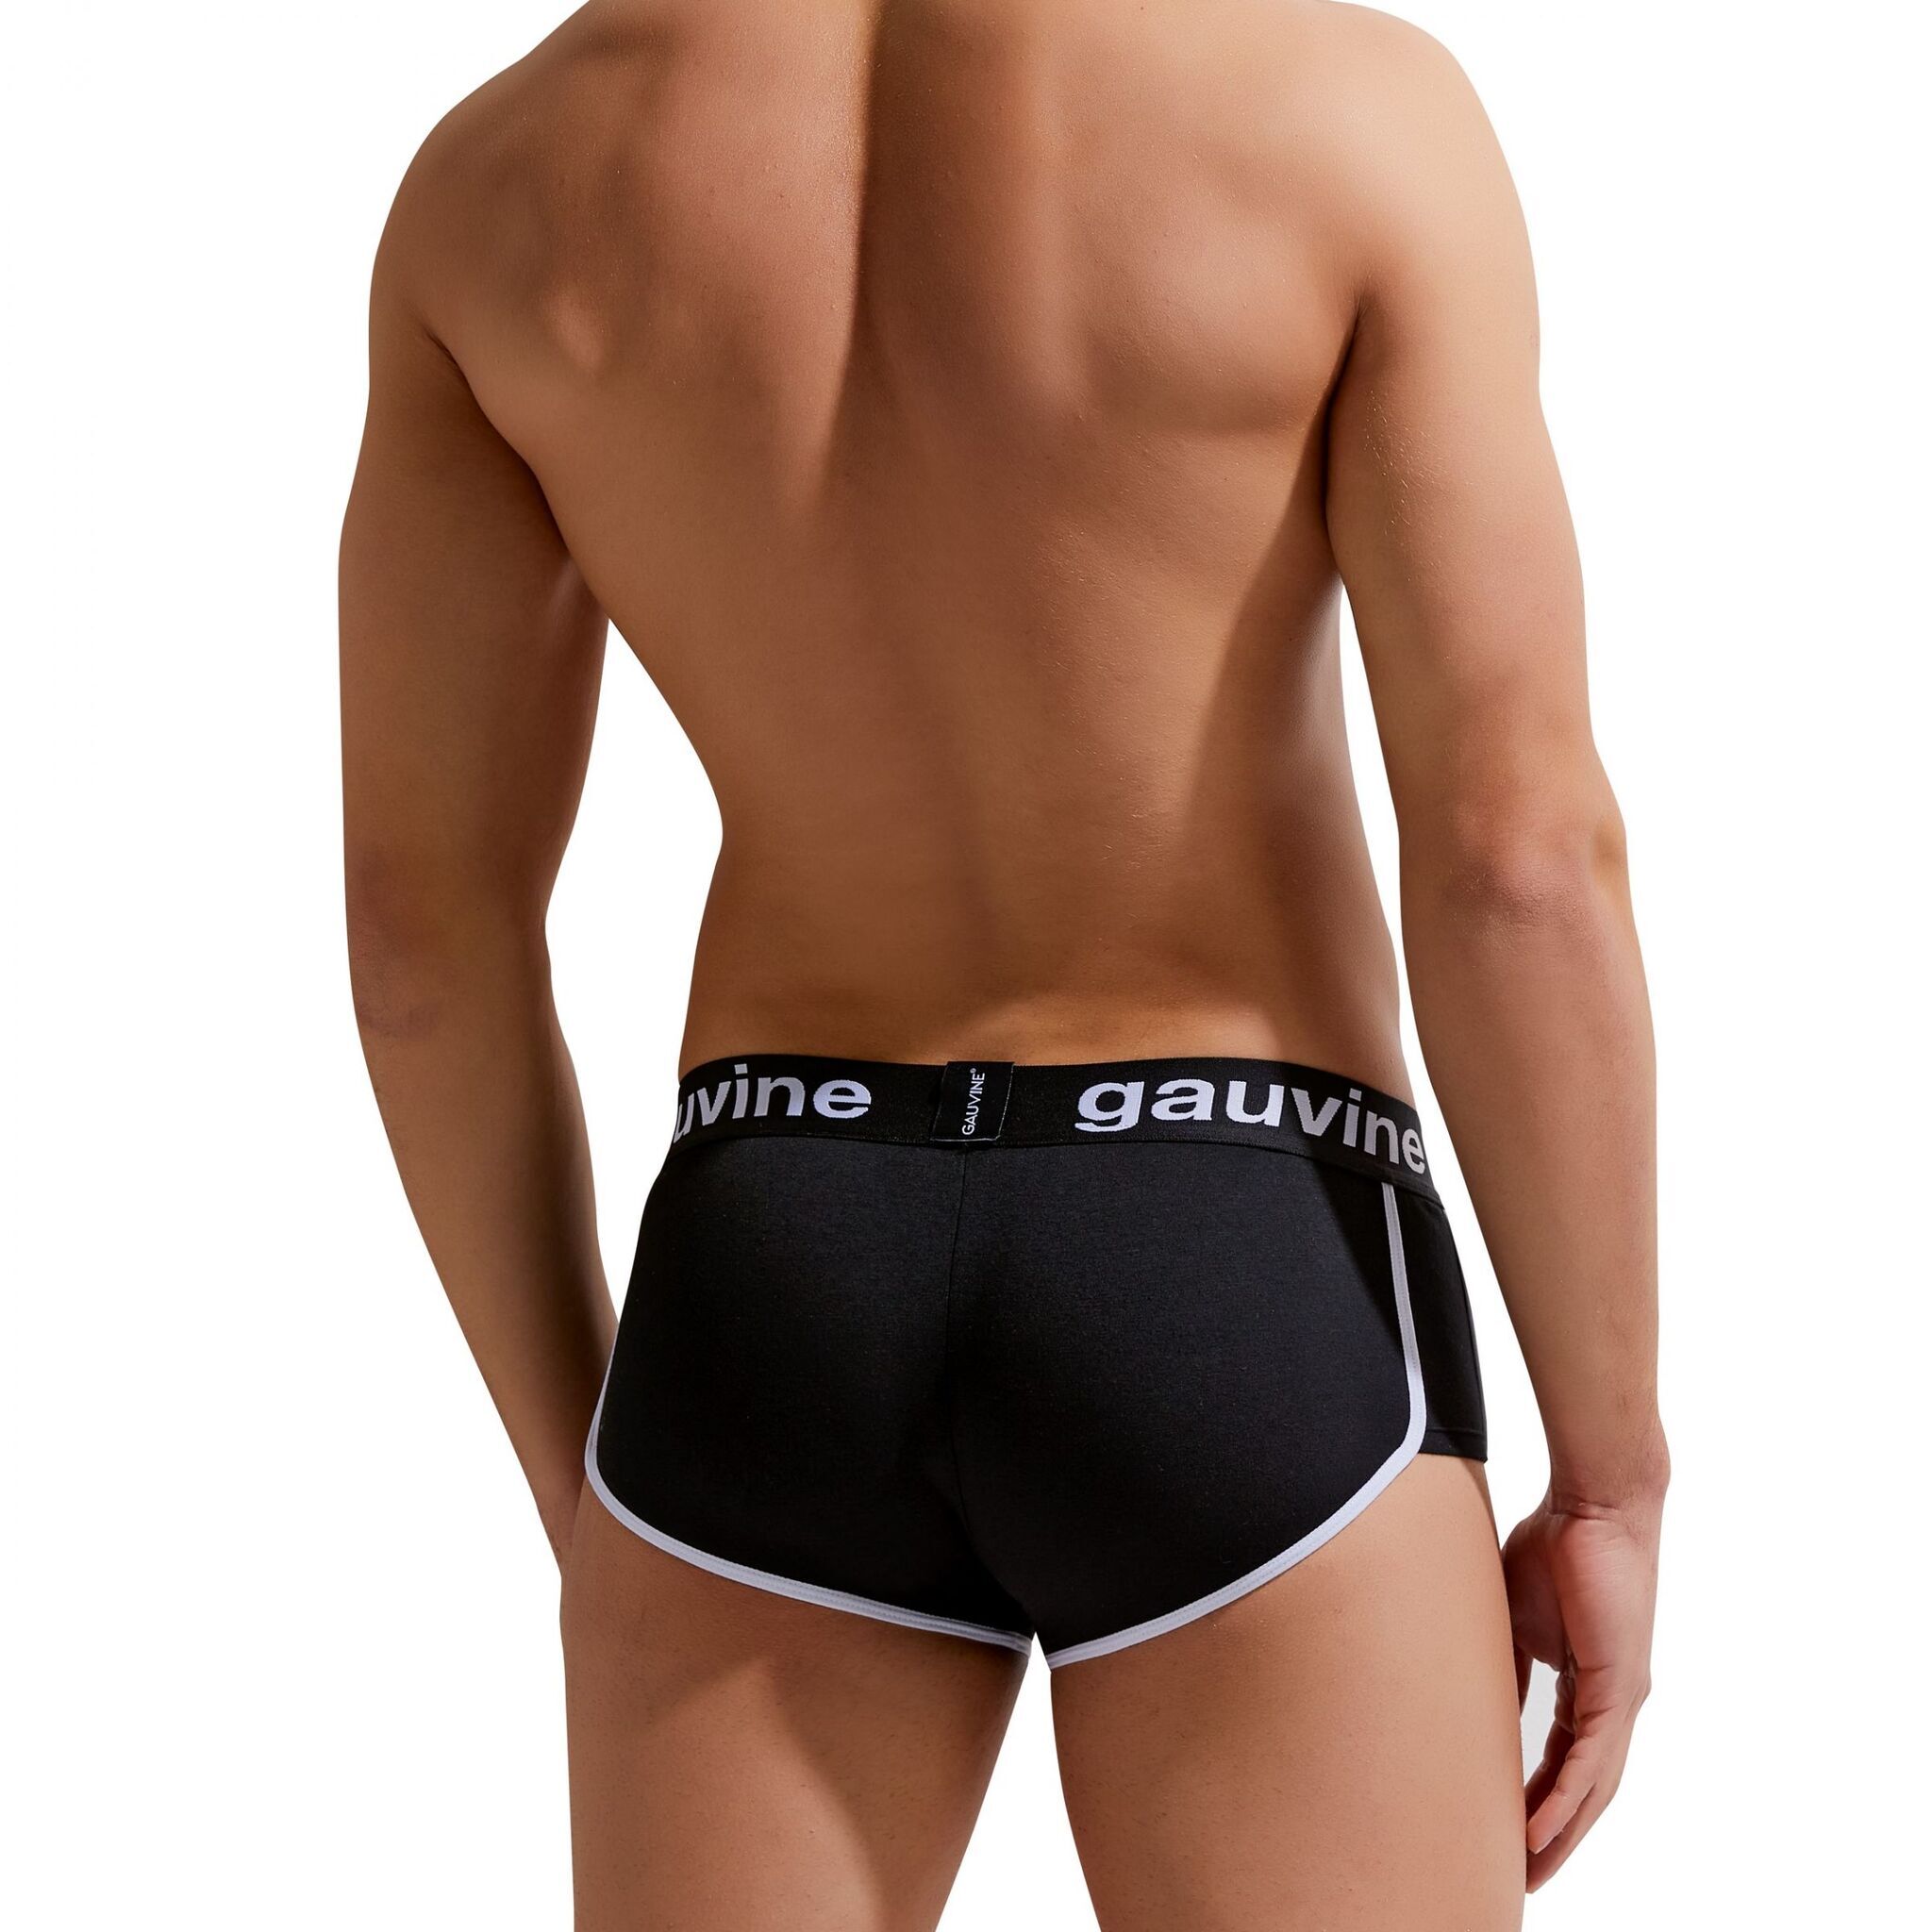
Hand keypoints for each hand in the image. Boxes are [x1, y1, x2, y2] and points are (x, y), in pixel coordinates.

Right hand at [1503, 1487, 1661, 1888]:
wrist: (1594, 1504)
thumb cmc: (1556, 1542)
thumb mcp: (1514, 1613)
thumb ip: (1504, 1658)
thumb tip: (1477, 1694)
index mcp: (1588, 1684)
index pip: (1563, 1759)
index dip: (1538, 1801)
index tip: (1509, 1834)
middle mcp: (1613, 1701)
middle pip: (1584, 1788)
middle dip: (1553, 1836)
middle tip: (1521, 1876)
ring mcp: (1620, 1696)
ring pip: (1593, 1786)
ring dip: (1560, 1832)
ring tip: (1529, 1869)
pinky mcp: (1618, 1685)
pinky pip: (1592, 1759)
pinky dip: (1567, 1799)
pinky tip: (1541, 1829)